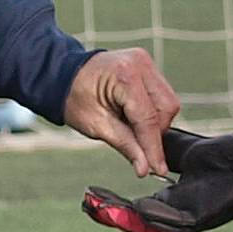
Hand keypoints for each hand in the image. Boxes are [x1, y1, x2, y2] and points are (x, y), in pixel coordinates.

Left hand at [62, 49, 178, 177]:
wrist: (64, 75)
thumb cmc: (74, 97)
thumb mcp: (96, 125)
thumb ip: (125, 145)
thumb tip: (145, 167)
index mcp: (125, 76)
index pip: (148, 118)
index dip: (154, 147)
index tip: (158, 169)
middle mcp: (140, 64)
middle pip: (166, 108)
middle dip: (155, 133)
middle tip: (138, 146)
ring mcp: (146, 62)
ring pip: (168, 102)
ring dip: (156, 122)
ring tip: (129, 126)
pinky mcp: (148, 67)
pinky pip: (162, 95)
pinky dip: (153, 112)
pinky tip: (134, 116)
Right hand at [83, 128, 232, 231]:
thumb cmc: (222, 156)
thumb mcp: (182, 149)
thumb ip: (161, 148)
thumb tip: (141, 141)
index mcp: (169, 200)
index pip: (133, 207)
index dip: (110, 203)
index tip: (89, 193)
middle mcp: (174, 215)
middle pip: (133, 220)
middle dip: (108, 214)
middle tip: (87, 205)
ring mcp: (185, 221)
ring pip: (146, 225)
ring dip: (122, 218)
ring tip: (100, 208)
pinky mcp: (196, 220)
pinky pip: (168, 222)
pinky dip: (148, 218)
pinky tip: (132, 208)